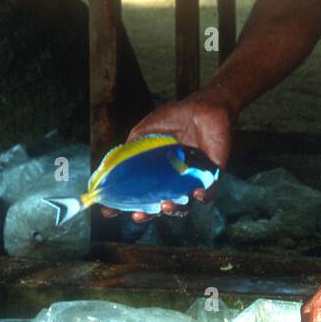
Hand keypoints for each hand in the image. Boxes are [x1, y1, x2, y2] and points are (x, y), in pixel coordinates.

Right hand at [102, 91, 232, 222]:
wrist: (202, 106)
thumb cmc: (172, 118)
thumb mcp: (144, 132)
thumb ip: (129, 150)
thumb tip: (108, 168)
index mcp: (155, 174)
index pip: (138, 195)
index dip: (123, 206)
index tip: (108, 211)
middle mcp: (173, 182)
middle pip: (159, 207)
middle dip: (147, 215)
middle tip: (137, 216)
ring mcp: (192, 180)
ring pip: (183, 205)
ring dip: (173, 210)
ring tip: (164, 205)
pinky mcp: (212, 175)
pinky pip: (209, 193)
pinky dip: (202, 197)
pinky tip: (195, 194)